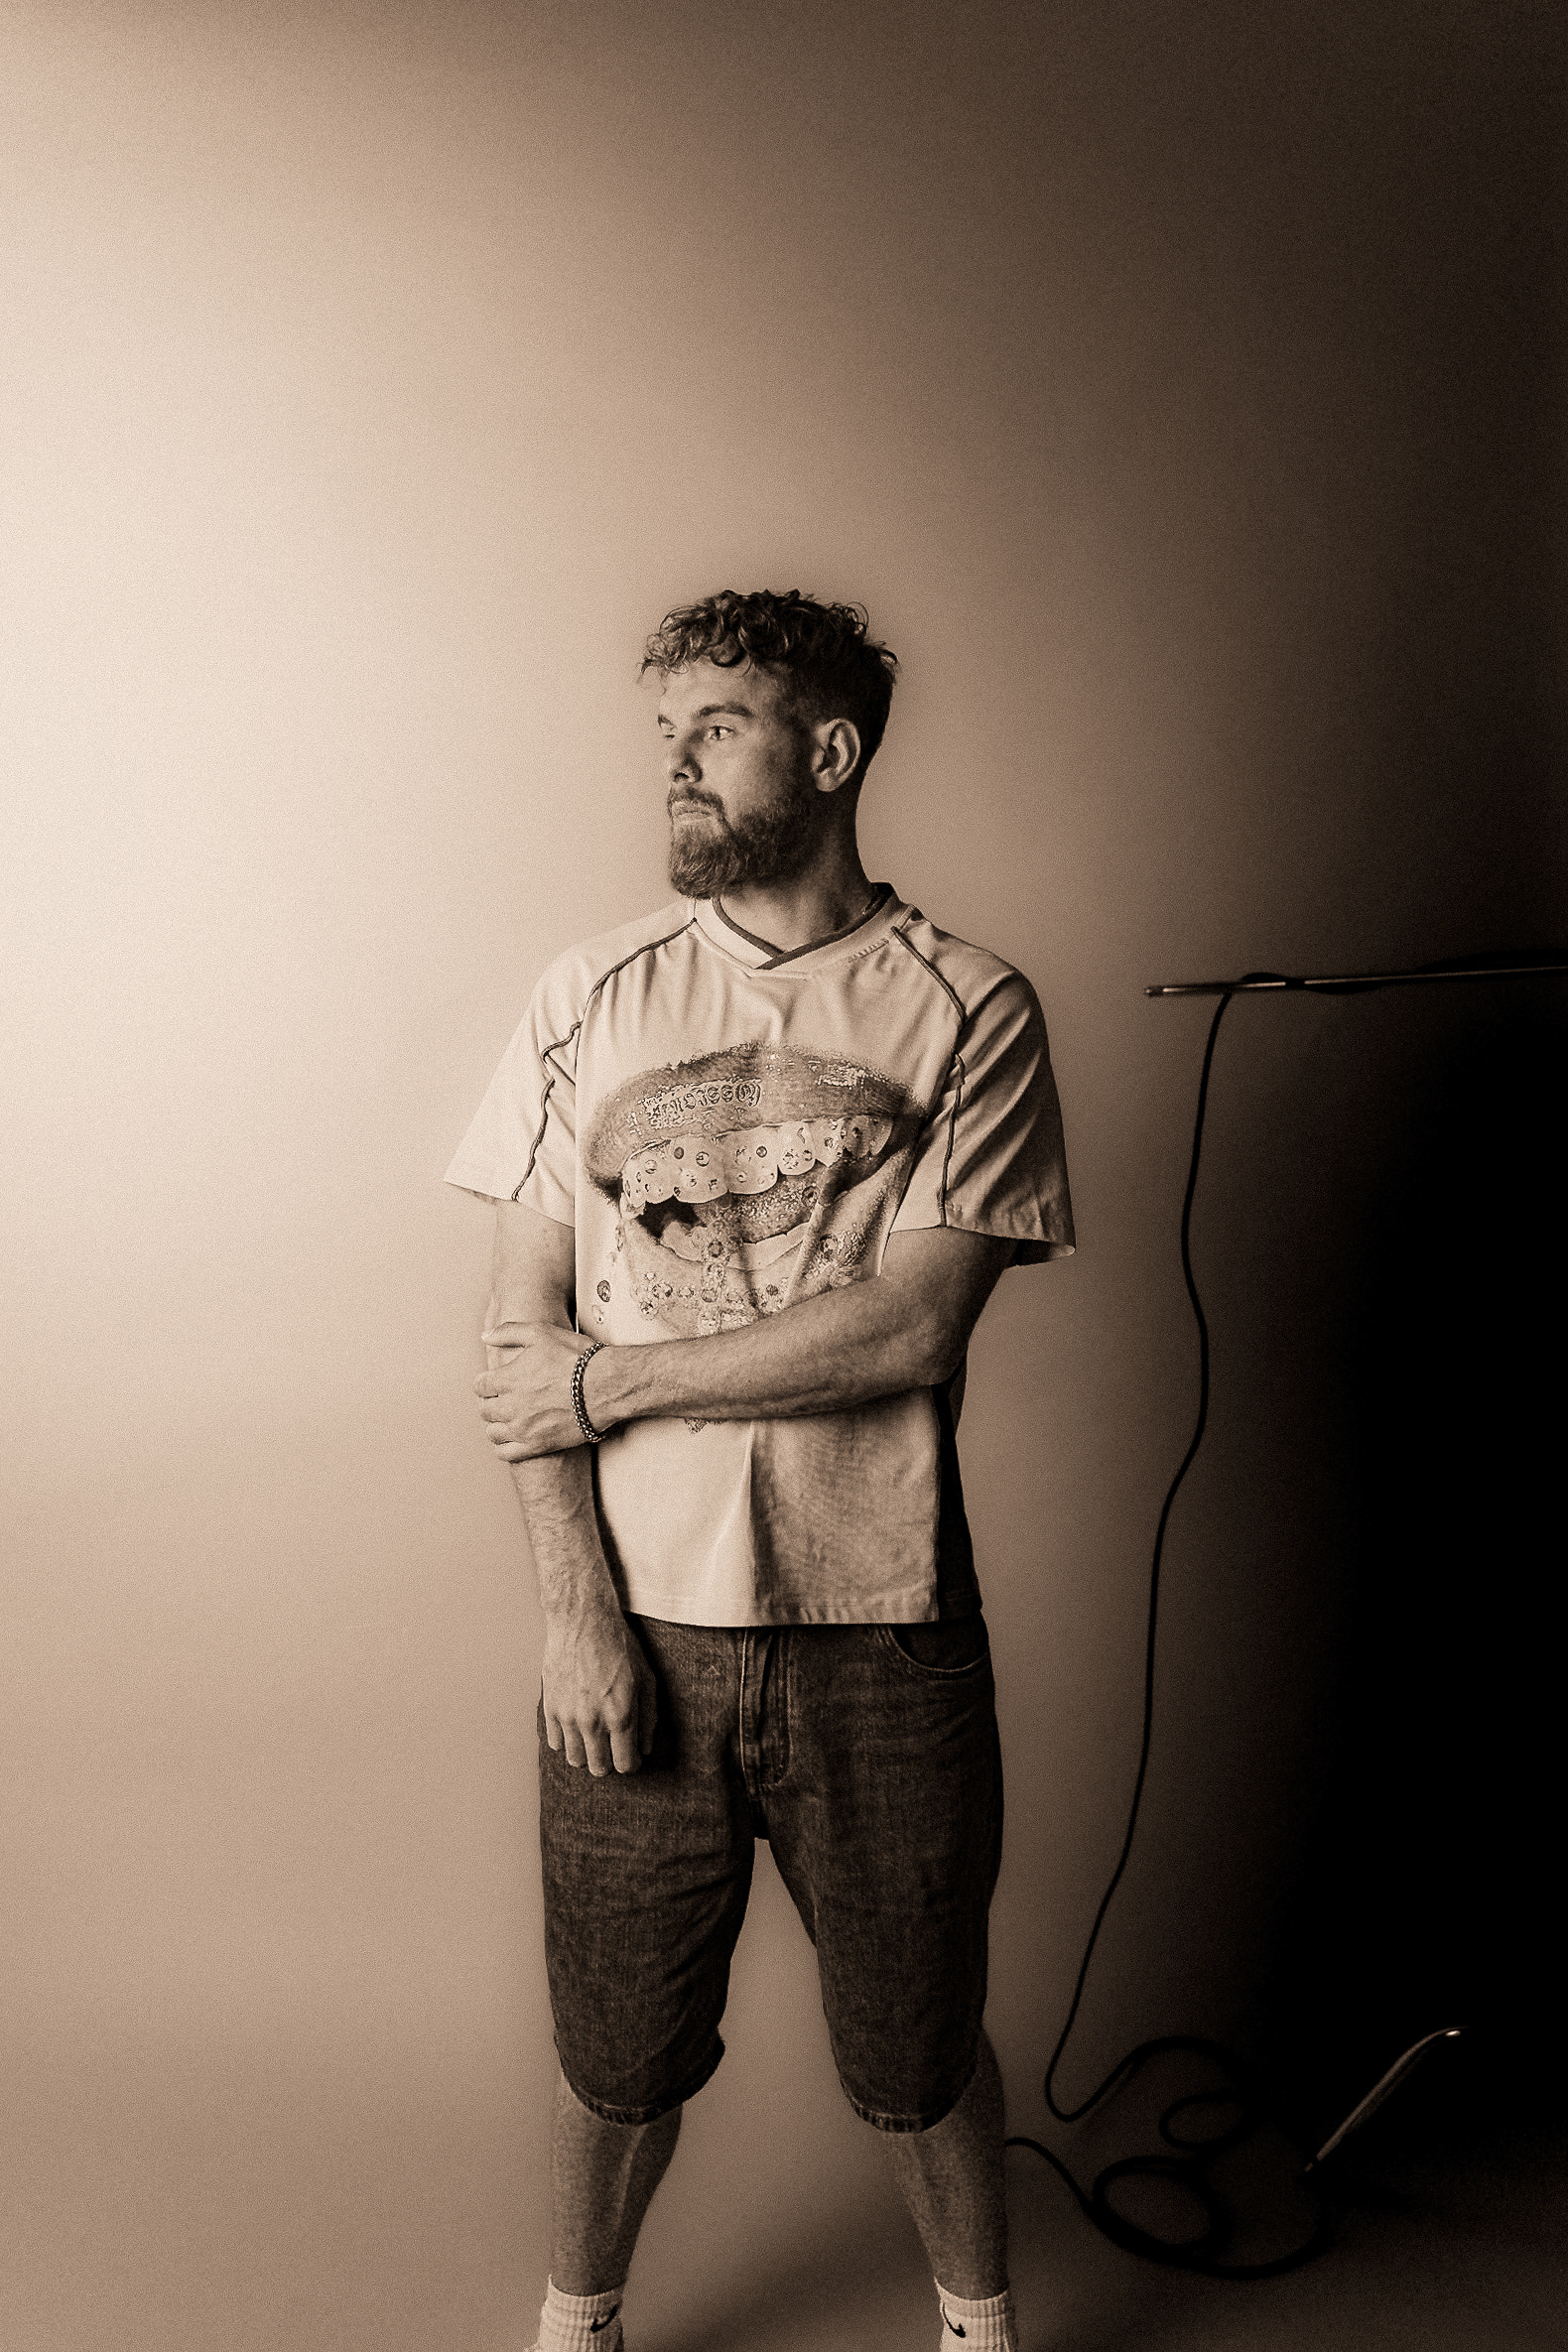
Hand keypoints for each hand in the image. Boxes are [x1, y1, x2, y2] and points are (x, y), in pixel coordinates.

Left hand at [475, 1322, 595, 1457]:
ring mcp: (522, 1429)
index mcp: (507, 1379)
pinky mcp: (537, 1446)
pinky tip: (511, 1439)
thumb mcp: (541, 1332)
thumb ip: (509, 1332)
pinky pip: (506, 1453)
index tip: (495, 1382)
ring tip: (509, 1418)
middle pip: (485, 1410)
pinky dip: (503, 1447)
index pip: (480, 1386)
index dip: (487, 1382)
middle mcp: (510, 1406)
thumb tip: (485, 1336)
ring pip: (493, 1432)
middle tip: (504, 1398)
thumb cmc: (576, 1359)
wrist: (606, 1386)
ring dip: (497, 1424)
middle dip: (492, 1402)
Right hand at [543, 1609, 657, 1774]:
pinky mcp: (550, 1707)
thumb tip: (646, 1748)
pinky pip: (555, 1742)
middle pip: (599, 1768)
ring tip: (594, 1737)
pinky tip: (576, 1725)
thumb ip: (648, 1718)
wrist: (583, 1621)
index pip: (624, 1764)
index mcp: (620, 1716)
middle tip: (613, 1746)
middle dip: (609, 1762)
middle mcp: (592, 1722)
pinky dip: (566, 1739)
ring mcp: (567, 1716)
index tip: (631, 1754)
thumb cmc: (619, 1646)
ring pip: (575, 1759)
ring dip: (586, 1753)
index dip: (631, 1763)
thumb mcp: (647, 1679)